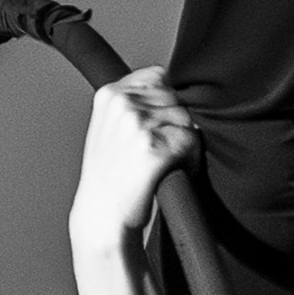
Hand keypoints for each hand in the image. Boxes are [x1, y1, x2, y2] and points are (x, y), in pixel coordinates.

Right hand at [68, 70, 197, 261]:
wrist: (101, 218)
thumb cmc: (108, 179)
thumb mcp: (108, 130)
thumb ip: (132, 104)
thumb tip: (169, 87)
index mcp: (109, 96)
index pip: (157, 76)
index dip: (164, 101)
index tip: (156, 124)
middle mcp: (122, 105)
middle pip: (174, 98)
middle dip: (175, 123)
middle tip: (161, 150)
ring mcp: (137, 125)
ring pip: (185, 119)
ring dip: (184, 142)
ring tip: (164, 162)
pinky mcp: (154, 147)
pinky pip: (191, 140)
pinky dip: (190, 158)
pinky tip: (172, 171)